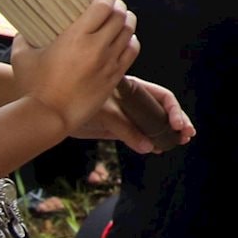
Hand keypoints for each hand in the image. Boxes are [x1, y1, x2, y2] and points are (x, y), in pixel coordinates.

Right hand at [14, 0, 137, 137]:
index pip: (103, 5)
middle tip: (112, 4)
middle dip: (118, 5)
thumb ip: (25, 37)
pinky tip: (125, 39)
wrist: (49, 117)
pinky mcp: (115, 77)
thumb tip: (26, 28)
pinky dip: (131, 40)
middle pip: (120, 16)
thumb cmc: (33, 87)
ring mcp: (109, 62)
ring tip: (120, 18)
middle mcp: (97, 47)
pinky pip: (132, 51)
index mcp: (76, 37)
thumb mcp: (22, 57)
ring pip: (130, 32)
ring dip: (127, 21)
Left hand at [72, 76, 195, 153]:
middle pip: (161, 110)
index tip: (178, 124)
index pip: (161, 96)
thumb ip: (126, 129)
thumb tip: (148, 147)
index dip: (173, 110)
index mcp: (133, 88)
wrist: (51, 115)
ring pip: (151, 124)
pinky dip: (147, 143)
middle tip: (187, 135)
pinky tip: (156, 149)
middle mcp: (132, 101)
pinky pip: (136, 136)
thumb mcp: (104, 113)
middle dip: (177, 121)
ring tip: (178, 142)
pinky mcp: (115, 129)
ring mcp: (125, 115)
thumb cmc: (76, 102)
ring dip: (165, 133)